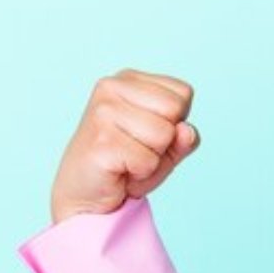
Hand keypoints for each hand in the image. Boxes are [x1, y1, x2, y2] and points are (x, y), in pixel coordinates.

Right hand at [49, 68, 200, 224]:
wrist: (87, 193)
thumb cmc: (128, 164)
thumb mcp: (166, 148)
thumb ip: (184, 138)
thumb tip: (187, 130)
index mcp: (128, 79)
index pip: (183, 92)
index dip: (176, 122)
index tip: (148, 133)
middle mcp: (111, 87)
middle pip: (175, 109)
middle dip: (166, 138)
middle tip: (138, 149)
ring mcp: (102, 112)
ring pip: (164, 135)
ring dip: (153, 157)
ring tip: (128, 159)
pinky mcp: (101, 141)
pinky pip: (148, 161)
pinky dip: (142, 173)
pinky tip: (120, 169)